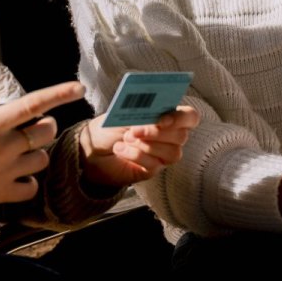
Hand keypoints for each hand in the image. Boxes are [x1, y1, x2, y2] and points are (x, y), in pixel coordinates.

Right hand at [0, 81, 85, 213]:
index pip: (33, 104)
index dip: (58, 94)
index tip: (77, 87)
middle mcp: (4, 147)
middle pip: (46, 132)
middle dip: (44, 127)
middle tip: (33, 128)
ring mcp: (7, 172)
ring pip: (42, 160)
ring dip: (35, 155)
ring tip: (21, 154)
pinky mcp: (3, 195)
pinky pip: (31, 188)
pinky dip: (28, 184)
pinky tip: (17, 180)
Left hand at [80, 105, 200, 187]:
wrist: (91, 149)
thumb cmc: (109, 128)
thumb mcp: (123, 114)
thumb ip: (141, 111)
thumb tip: (153, 115)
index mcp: (166, 117)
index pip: (190, 117)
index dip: (181, 118)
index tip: (161, 120)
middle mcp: (169, 137)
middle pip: (181, 136)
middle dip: (156, 133)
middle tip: (134, 130)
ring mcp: (162, 155)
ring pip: (172, 153)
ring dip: (146, 145)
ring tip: (126, 139)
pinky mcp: (152, 169)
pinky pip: (154, 165)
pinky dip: (135, 155)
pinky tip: (120, 149)